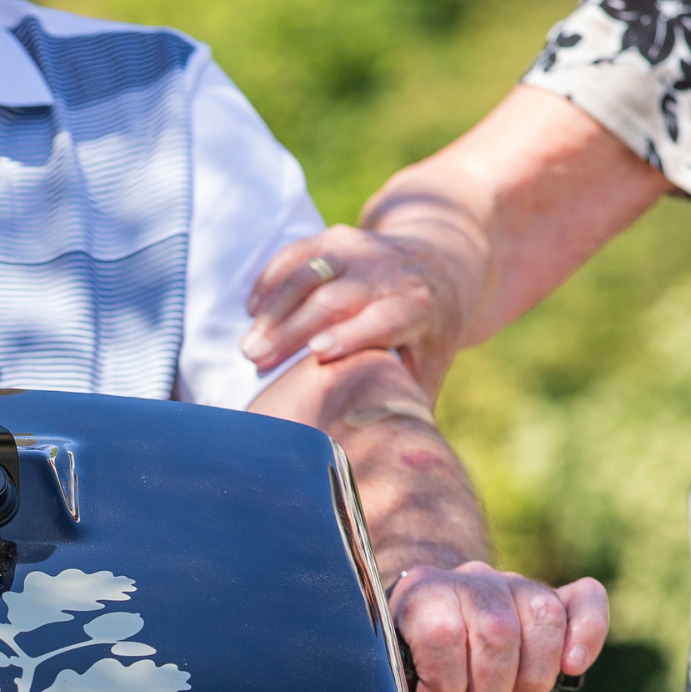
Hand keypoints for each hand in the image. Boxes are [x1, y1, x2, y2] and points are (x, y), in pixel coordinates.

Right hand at [242, 227, 463, 387]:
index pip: (382, 318)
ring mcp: (360, 250)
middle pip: (334, 298)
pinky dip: (269, 281)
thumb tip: (378, 452)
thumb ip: (406, 400)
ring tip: (248, 346)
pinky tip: (251, 311)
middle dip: (291, 329)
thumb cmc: (428, 334)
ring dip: (273, 310)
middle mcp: (389, 273)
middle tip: (256, 360)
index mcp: (417, 308)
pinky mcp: (335, 239)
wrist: (441, 265)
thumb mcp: (430, 366)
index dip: (351, 334)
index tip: (317, 353)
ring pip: (308, 274)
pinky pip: (294, 254)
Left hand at [389, 564, 607, 691]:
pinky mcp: (553, 599)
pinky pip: (584, 599)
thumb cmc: (420, 678)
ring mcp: (513, 585)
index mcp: (421, 596)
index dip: (446, 683)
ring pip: (544, 615)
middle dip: (491, 688)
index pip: (443, 632)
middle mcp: (469, 580)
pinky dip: (588, 632)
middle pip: (497, 629)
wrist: (440, 654)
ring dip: (534, 675)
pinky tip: (573, 665)